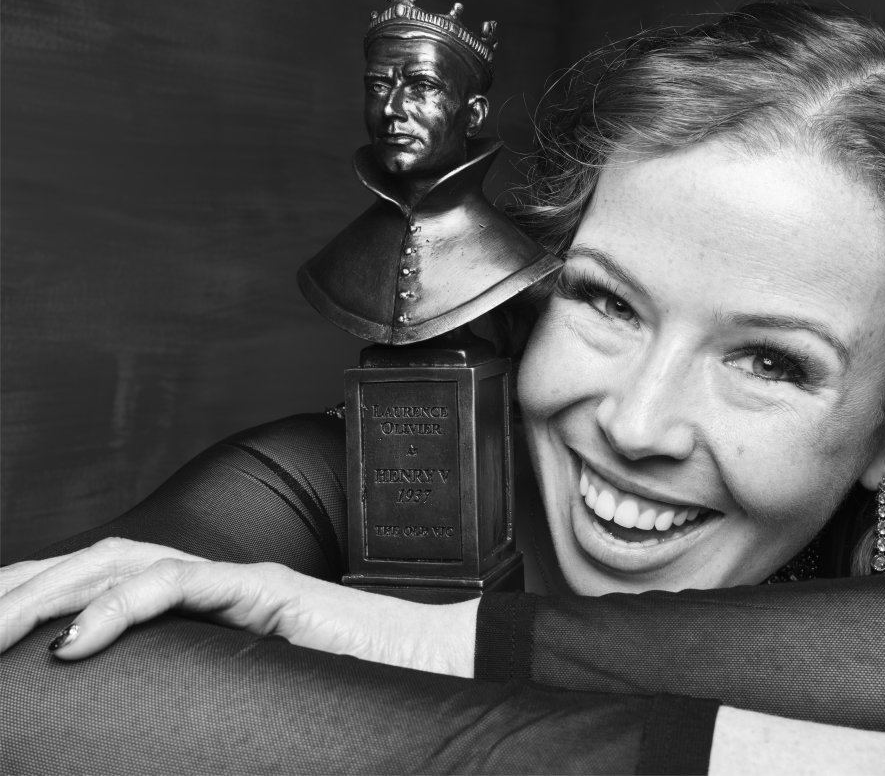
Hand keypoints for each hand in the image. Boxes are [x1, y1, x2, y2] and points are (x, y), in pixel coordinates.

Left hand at [0, 537, 477, 676]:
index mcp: (201, 605)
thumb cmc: (346, 689)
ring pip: (121, 561)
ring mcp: (236, 581)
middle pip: (93, 561)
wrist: (431, 665)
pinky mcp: (264, 592)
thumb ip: (193, 696)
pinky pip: (182, 583)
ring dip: (48, 593)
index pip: (99, 582)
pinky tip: (76, 642)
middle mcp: (210, 581)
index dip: (35, 593)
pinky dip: (120, 607)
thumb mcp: (243, 695)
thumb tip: (133, 737)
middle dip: (20, 588)